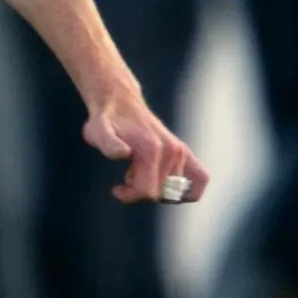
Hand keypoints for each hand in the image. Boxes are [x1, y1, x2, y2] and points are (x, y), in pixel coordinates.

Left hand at [82, 87, 208, 204]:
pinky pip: (201, 179)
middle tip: (128, 174)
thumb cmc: (106, 120)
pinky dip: (188, 190)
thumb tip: (124, 153)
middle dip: (141, 191)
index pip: (148, 192)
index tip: (117, 189)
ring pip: (175, 191)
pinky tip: (166, 185)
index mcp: (152, 150)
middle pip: (160, 194)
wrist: (120, 101)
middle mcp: (172, 151)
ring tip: (141, 171)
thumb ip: (107, 144)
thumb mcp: (97, 131)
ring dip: (157, 187)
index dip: (130, 195)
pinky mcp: (186, 152)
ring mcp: (181, 151)